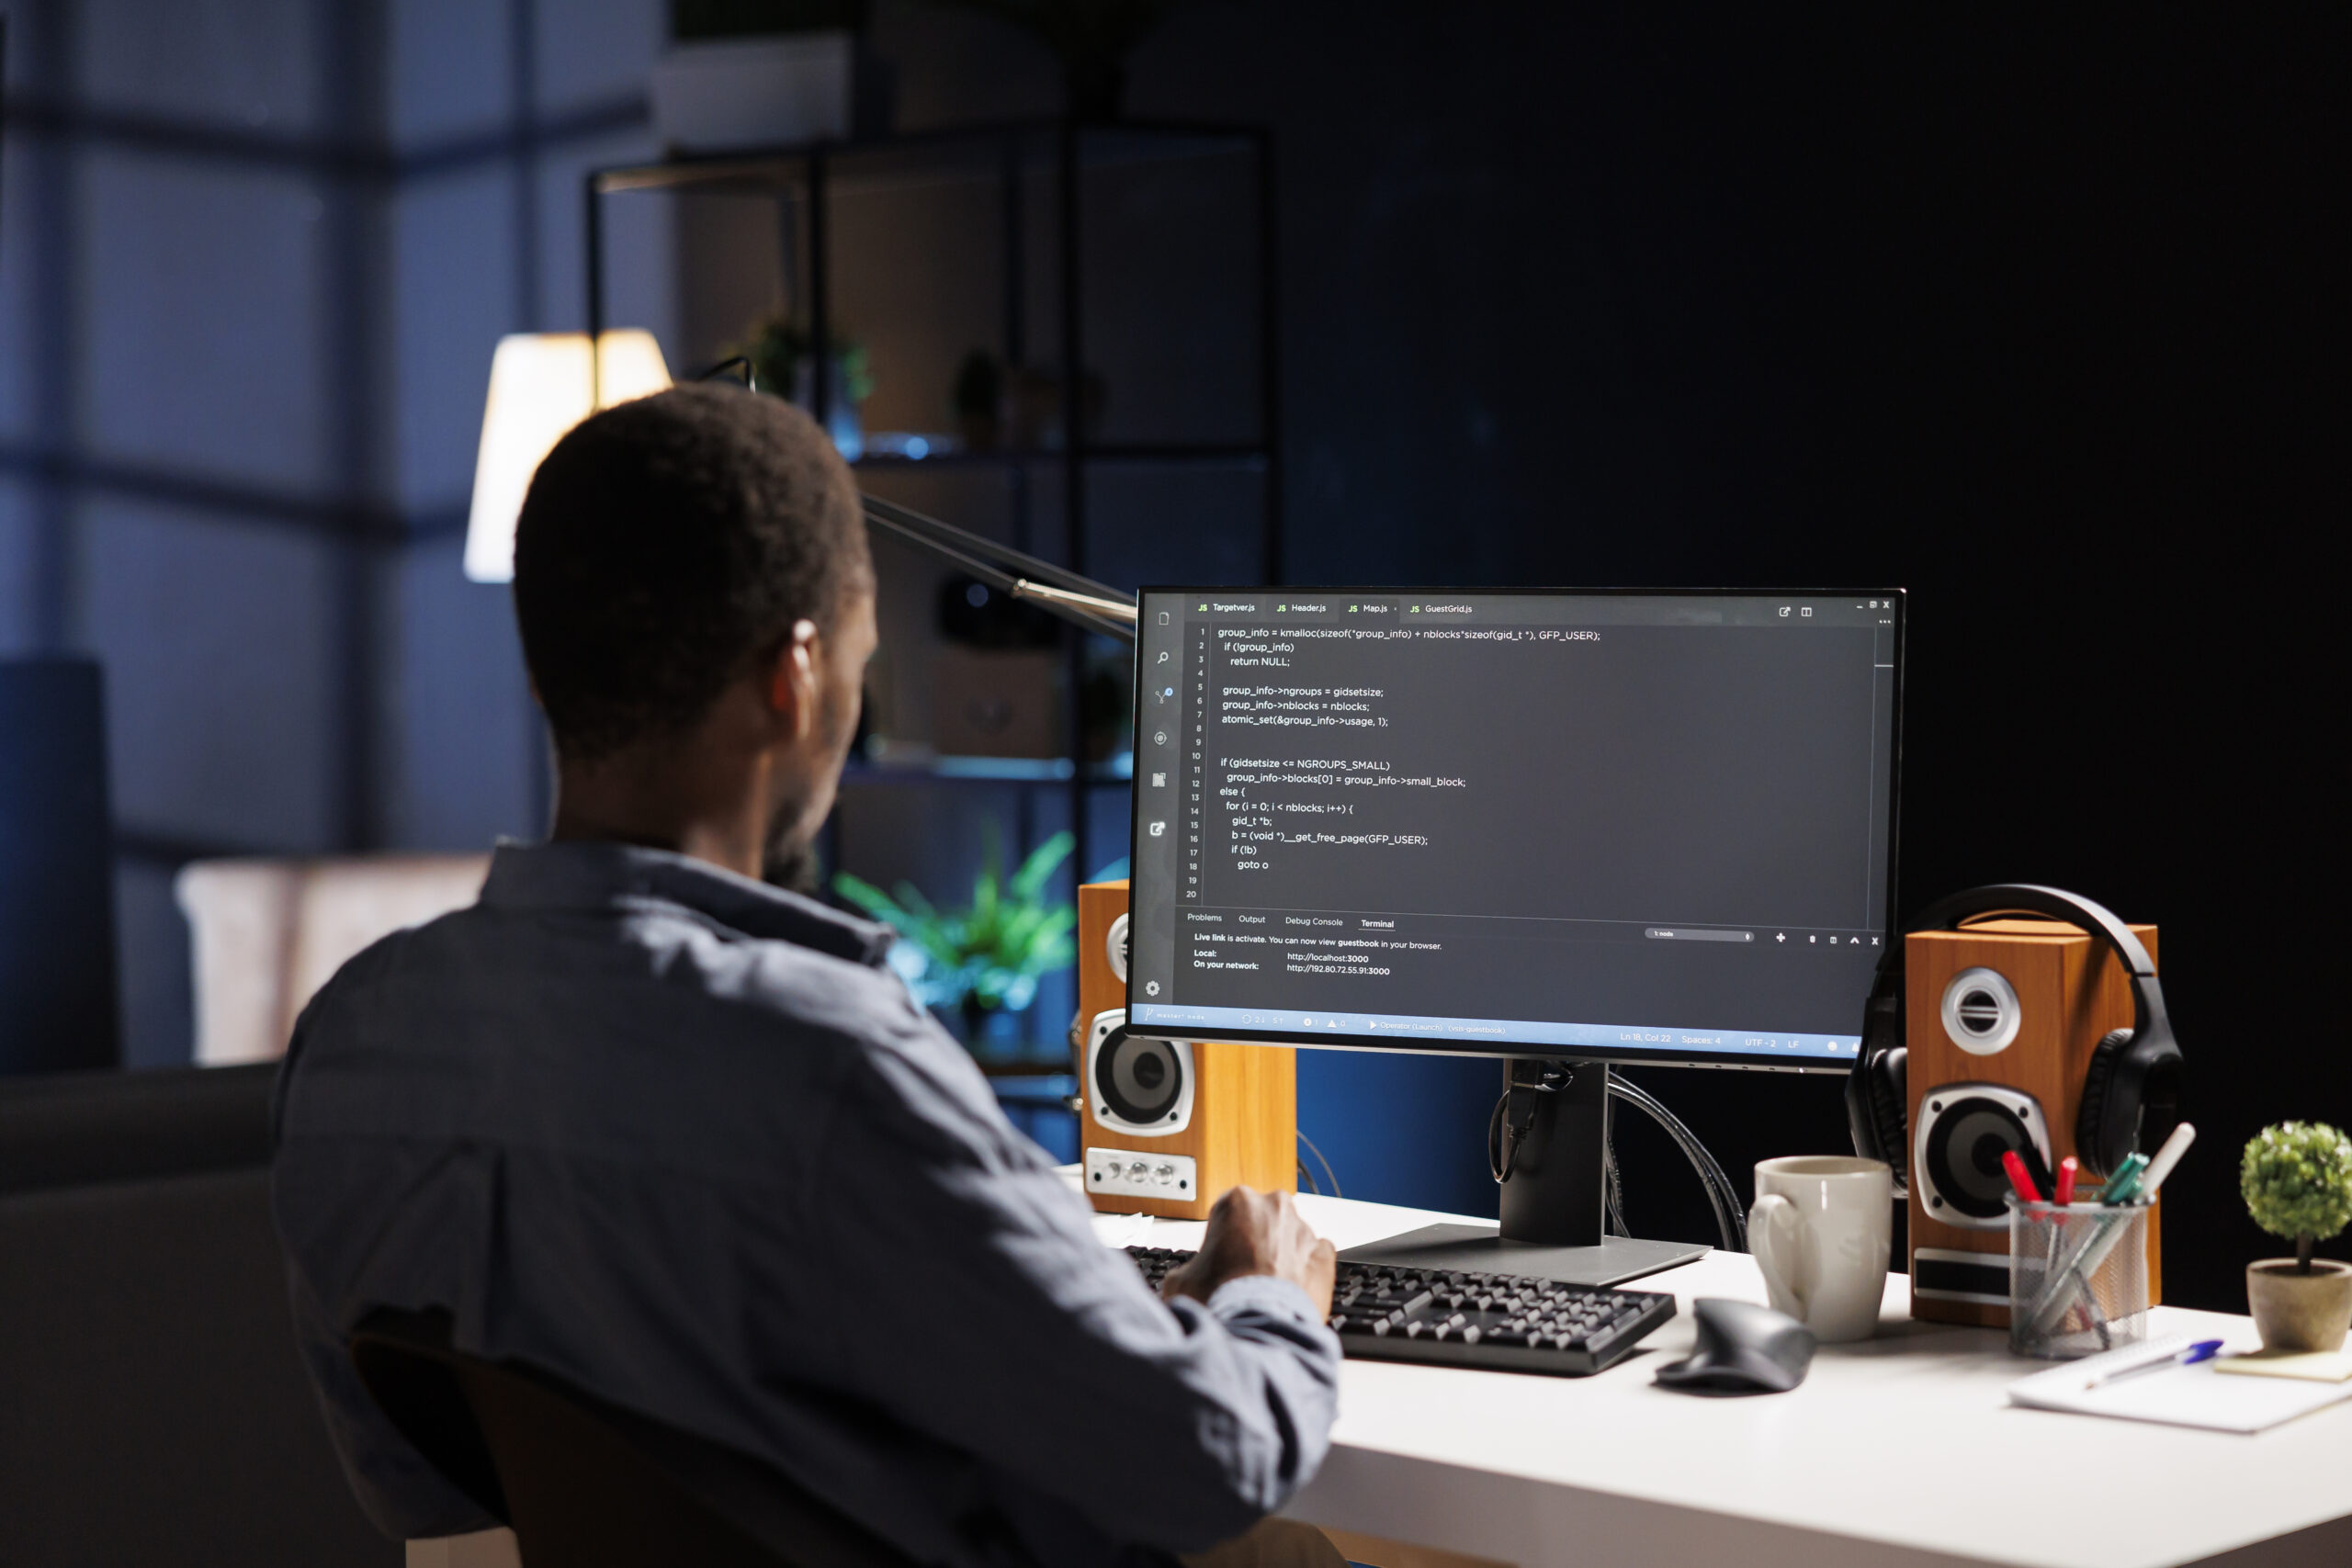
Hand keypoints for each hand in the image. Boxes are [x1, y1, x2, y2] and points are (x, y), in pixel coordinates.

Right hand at [1159, 1187, 1336, 1318]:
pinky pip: (1315, 1257)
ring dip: (1280, 1257)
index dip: (1222, 1240)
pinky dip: (1305, 1270)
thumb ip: (1188, 1269)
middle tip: (1242, 1274)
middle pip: (1262, 1220)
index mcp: (1237, 1201)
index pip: (1227, 1213)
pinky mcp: (1325, 1255)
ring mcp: (1303, 1229)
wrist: (1257, 1327)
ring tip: (1266, 1290)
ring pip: (1290, 1237)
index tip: (1220, 1260)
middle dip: (1254, 1243)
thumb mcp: (1180, 1281)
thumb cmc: (1222, 1298)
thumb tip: (1188, 1280)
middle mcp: (1274, 1207)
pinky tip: (1290, 1290)